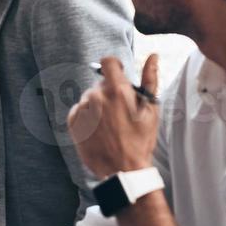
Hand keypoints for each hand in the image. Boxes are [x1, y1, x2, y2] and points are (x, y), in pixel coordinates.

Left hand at [67, 54, 159, 177]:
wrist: (123, 170)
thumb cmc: (140, 140)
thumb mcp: (151, 110)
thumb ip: (150, 80)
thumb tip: (153, 56)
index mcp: (118, 91)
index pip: (108, 62)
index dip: (114, 66)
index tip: (118, 76)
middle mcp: (97, 97)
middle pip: (100, 84)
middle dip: (109, 93)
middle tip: (120, 113)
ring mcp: (83, 110)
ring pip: (89, 98)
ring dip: (98, 106)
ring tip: (109, 126)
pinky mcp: (72, 122)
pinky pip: (79, 111)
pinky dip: (87, 117)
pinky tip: (99, 131)